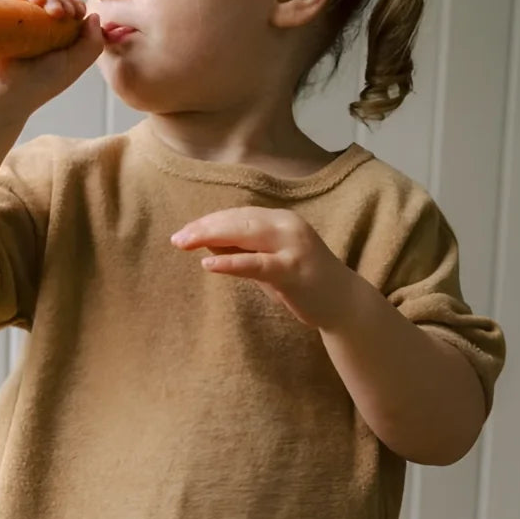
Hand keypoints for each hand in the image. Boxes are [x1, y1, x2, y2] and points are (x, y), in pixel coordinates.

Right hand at [0, 0, 103, 115]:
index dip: (77, 6)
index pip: (71, 11)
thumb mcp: (76, 64)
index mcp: (57, 37)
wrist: (5, 90)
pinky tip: (38, 0)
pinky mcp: (2, 13)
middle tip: (65, 13)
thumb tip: (94, 16)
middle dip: (65, 0)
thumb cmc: (39, 83)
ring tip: (54, 11)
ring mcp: (20, 19)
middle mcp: (39, 27)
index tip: (79, 13)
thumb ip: (94, 43)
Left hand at [170, 206, 355, 329]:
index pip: (237, 215)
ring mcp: (293, 246)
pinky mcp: (293, 270)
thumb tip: (206, 242)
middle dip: (204, 227)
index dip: (208, 222)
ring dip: (211, 236)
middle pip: (238, 220)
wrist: (342, 303)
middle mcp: (287, 225)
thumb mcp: (267, 263)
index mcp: (280, 220)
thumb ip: (241, 251)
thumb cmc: (301, 283)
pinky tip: (208, 264)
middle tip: (176, 238)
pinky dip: (232, 263)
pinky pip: (257, 264)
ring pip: (246, 234)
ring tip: (184, 243)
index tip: (183, 232)